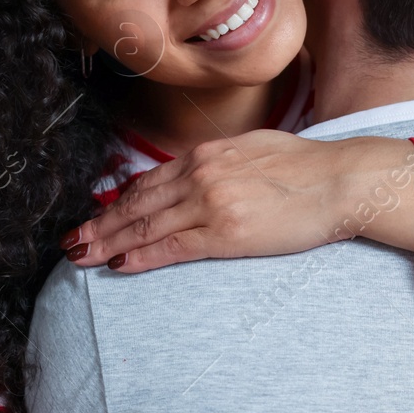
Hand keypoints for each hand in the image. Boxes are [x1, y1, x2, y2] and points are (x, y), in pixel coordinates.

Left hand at [61, 131, 413, 272]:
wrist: (341, 181)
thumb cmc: (308, 168)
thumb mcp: (254, 150)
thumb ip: (220, 163)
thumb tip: (198, 176)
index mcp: (206, 154)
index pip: (150, 181)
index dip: (119, 201)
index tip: (98, 214)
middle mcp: (201, 174)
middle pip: (138, 203)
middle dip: (101, 223)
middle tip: (72, 240)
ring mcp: (210, 203)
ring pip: (146, 225)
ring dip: (109, 241)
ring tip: (83, 255)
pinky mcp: (225, 232)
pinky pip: (171, 247)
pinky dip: (141, 256)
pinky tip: (120, 263)